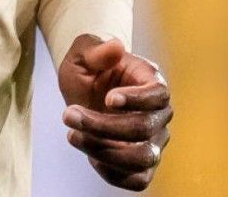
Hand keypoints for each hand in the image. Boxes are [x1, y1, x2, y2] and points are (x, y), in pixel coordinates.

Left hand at [57, 34, 171, 189]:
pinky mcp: (142, 165)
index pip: (158, 94)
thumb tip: (116, 47)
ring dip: (104, 151)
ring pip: (142, 159)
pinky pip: (138, 180)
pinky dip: (113, 173)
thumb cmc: (88, 68)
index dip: (137, 100)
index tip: (107, 99)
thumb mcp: (83, 52)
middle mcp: (159, 114)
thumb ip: (96, 49)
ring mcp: (154, 141)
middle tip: (68, 114)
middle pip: (144, 129)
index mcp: (151, 80)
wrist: (84, 90)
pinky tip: (90, 155)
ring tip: (72, 136)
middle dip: (103, 126)